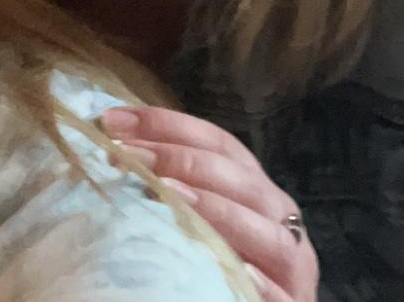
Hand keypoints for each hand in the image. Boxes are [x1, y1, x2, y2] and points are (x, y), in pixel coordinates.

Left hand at [99, 106, 317, 301]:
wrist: (240, 299)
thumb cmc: (208, 255)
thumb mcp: (191, 209)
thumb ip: (166, 181)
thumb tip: (111, 147)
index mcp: (252, 186)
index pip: (218, 143)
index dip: (168, 125)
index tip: (114, 120)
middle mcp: (279, 218)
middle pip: (240, 180)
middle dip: (181, 160)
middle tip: (130, 156)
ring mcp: (292, 268)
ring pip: (270, 235)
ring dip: (219, 212)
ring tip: (171, 195)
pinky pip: (282, 296)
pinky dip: (261, 283)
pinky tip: (236, 271)